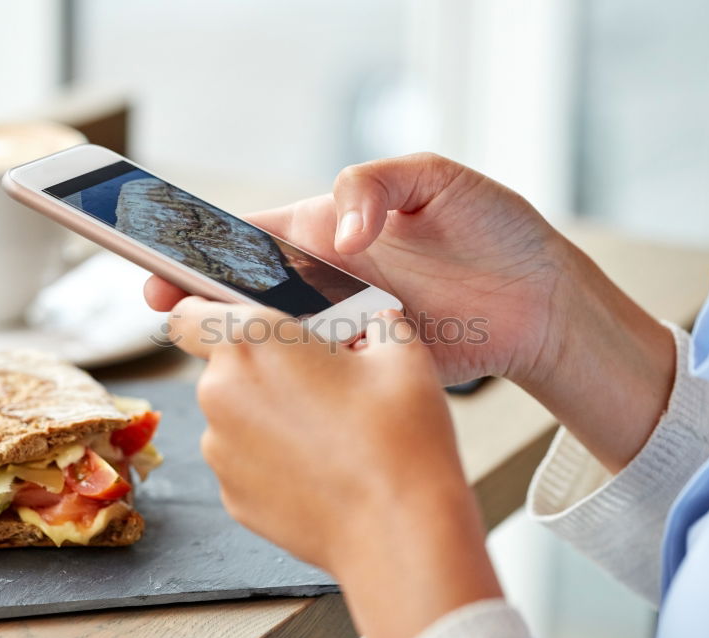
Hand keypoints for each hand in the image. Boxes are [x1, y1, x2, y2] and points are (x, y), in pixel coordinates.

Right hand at [147, 152, 568, 386]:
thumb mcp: (437, 179)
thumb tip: (341, 230)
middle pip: (250, 290)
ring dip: (242, 345)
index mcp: (333, 227)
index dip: (205, 248)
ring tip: (208, 353)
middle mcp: (330, 276)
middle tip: (167, 315)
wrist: (542, 301)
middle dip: (203, 302)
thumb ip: (375, 183)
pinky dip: (293, 380)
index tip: (167, 264)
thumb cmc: (496, 229)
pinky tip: (271, 388)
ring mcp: (346, 324)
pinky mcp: (368, 364)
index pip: (252, 235)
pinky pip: (319, 372)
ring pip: (277, 336)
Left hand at [169, 299, 501, 637]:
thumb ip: (373, 322)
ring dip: (267, 414)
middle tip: (318, 380)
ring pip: (235, 416)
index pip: (188, 312)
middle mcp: (220, 393)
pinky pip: (245, 461)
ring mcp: (221, 450)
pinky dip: (272, 458)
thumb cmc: (399, 435)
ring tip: (327, 432)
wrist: (399, 529)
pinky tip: (320, 467)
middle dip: (263, 368)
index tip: (234, 321)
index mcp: (251, 342)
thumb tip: (373, 323)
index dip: (207, 313)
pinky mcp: (231, 496)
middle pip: (223, 366)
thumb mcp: (400, 352)